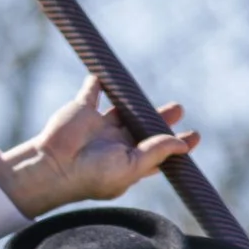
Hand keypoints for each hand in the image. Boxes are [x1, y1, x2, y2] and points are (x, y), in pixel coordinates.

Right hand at [0, 74, 199, 219]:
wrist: (54, 165)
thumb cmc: (91, 175)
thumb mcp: (129, 168)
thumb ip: (155, 153)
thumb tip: (181, 144)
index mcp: (128, 160)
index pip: (157, 152)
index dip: (176, 145)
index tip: (195, 137)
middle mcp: (115, 143)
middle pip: (143, 128)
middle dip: (160, 119)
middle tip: (178, 108)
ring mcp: (99, 125)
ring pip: (123, 108)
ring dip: (136, 101)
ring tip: (147, 94)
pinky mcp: (83, 109)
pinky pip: (92, 91)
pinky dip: (97, 82)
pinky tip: (104, 74)